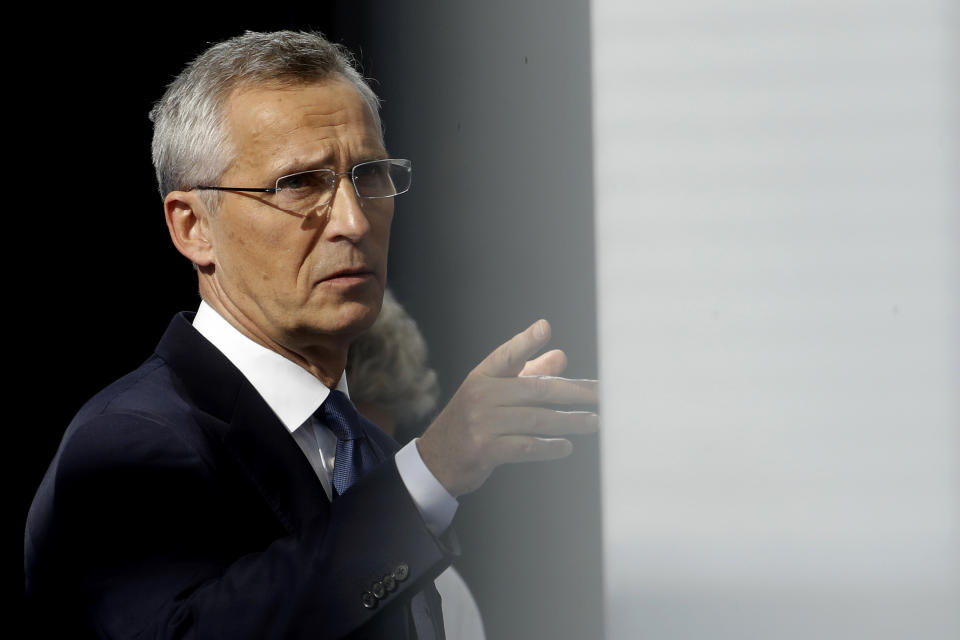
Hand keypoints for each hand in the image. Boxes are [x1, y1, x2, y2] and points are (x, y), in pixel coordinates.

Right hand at [417, 319, 598, 496]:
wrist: (437, 460)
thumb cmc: (472, 421)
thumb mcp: (493, 393)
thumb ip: (527, 374)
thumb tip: (561, 356)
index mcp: (482, 376)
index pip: (506, 355)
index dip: (525, 341)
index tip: (544, 328)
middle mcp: (480, 396)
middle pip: (535, 390)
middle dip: (573, 392)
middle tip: (602, 395)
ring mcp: (481, 423)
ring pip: (535, 420)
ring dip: (569, 422)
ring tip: (593, 422)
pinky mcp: (484, 449)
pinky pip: (525, 446)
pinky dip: (549, 447)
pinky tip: (566, 447)